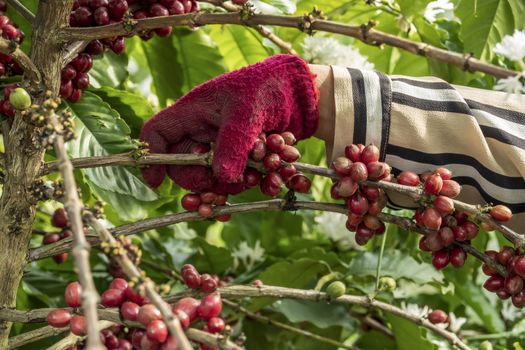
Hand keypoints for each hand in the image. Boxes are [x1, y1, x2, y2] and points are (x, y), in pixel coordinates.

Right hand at [139, 54, 319, 193]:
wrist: (300, 93)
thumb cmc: (267, 88)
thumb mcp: (247, 113)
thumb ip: (232, 145)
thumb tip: (222, 178)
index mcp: (193, 113)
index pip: (158, 134)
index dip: (152, 158)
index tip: (156, 183)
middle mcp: (203, 132)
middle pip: (184, 166)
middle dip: (205, 179)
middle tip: (228, 182)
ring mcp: (222, 147)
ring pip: (215, 178)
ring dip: (239, 182)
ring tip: (265, 171)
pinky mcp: (242, 158)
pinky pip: (241, 180)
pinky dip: (259, 183)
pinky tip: (275, 179)